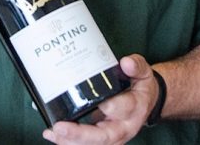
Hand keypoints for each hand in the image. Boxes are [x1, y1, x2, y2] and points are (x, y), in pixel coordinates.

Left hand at [42, 55, 158, 144]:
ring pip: (92, 144)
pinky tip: (52, 135)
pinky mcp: (103, 140)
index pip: (121, 109)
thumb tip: (126, 62)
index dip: (108, 107)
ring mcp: (113, 137)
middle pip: (102, 136)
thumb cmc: (141, 87)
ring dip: (71, 142)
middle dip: (80, 135)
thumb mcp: (143, 73)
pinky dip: (68, 142)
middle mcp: (124, 127)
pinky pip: (86, 144)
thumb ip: (136, 66)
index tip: (95, 103)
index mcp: (135, 108)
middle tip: (60, 127)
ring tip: (53, 133)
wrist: (146, 103)